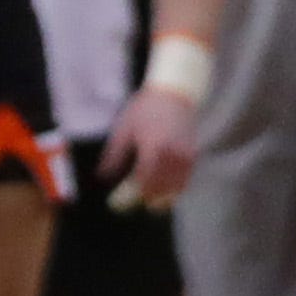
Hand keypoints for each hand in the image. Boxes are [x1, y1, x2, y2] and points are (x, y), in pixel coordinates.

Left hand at [101, 82, 200, 211]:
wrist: (176, 93)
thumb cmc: (146, 108)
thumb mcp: (124, 129)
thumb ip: (114, 155)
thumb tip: (102, 178)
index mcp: (153, 149)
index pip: (141, 183)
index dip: (128, 196)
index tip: (115, 202)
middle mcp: (172, 157)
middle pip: (158, 191)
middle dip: (142, 199)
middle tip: (127, 201)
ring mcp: (185, 158)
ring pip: (173, 191)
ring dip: (158, 197)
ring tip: (143, 198)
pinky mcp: (192, 158)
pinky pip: (182, 183)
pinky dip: (170, 190)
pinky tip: (158, 190)